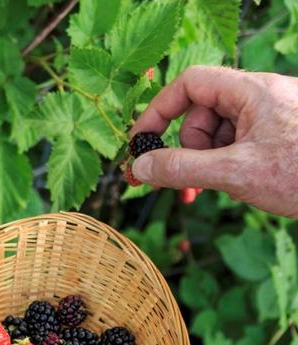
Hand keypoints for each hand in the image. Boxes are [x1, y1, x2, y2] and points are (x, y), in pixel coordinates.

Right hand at [129, 66, 297, 217]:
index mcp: (252, 92)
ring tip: (228, 185)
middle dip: (190, 149)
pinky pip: (238, 144)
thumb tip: (141, 168)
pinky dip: (229, 166)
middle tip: (191, 182)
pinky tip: (243, 184)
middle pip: (202, 113)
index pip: (190, 83)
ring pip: (219, 133)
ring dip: (210, 162)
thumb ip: (183, 169)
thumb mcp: (236, 174)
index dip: (160, 111)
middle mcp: (261, 97)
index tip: (142, 143)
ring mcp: (271, 116)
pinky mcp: (279, 135)